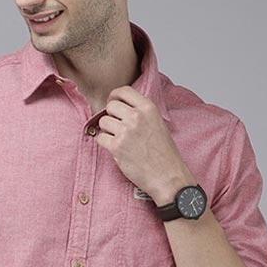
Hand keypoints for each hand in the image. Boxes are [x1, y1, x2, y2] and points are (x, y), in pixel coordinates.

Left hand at [93, 87, 191, 203]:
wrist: (167, 175)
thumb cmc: (164, 153)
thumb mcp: (157, 123)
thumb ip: (142, 113)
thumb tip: (123, 107)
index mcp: (148, 108)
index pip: (123, 91)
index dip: (114, 97)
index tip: (113, 103)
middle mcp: (136, 116)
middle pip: (110, 106)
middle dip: (110, 116)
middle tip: (116, 126)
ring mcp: (126, 131)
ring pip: (103, 122)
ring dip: (107, 131)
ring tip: (118, 139)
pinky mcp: (117, 146)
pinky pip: (100, 138)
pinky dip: (104, 143)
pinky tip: (115, 149)